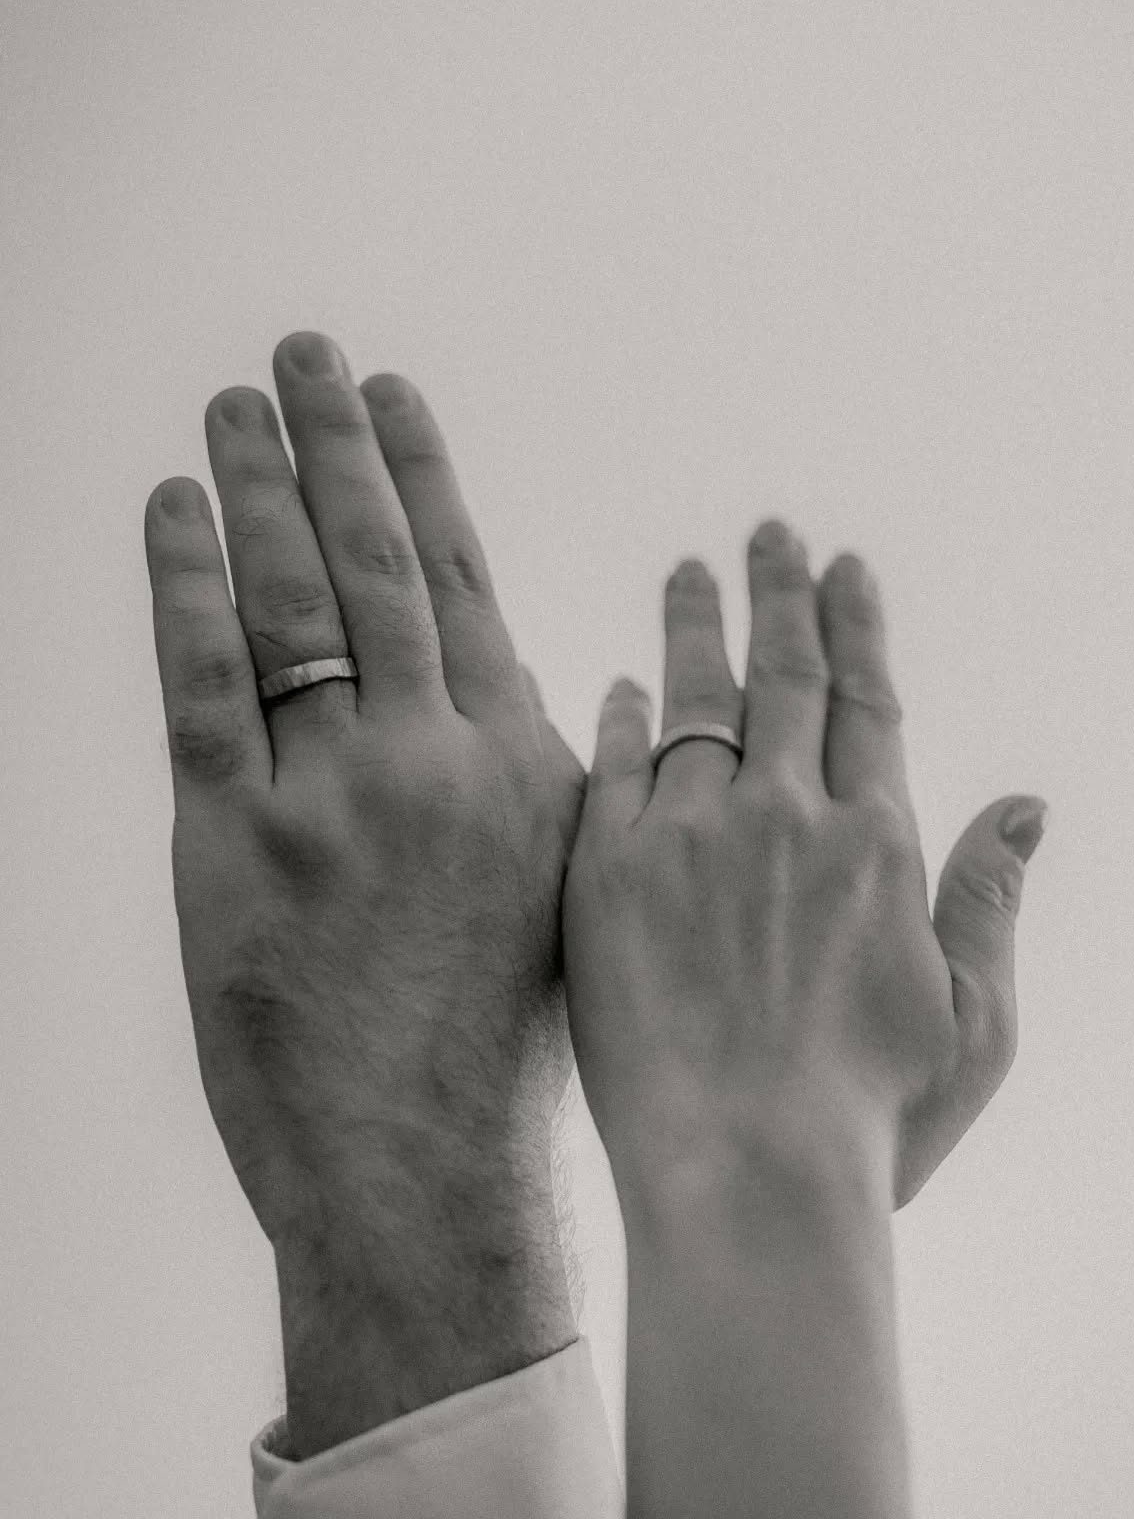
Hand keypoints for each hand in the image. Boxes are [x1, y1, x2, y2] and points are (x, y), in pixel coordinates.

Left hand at [144, 332, 583, 1454]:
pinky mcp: (235, 843)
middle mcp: (432, 752)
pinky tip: (175, 508)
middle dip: (337, 444)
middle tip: (306, 354)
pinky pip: (203, 684)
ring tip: (237, 402)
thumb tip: (564, 696)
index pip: (459, 581)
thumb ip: (560, 780)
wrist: (427, 1164)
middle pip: (375, 561)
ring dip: (260, 483)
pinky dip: (187, 585)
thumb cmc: (517, 1045)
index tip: (392, 399)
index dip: (417, 479)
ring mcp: (332, 793)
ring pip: (293, 599)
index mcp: (520, 758)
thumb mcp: (574, 888)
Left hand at [560, 518, 1046, 1210]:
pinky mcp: (609, 872)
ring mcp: (691, 837)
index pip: (867, 702)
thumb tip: (1028, 805)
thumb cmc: (872, 1121)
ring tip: (688, 571)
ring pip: (695, 699)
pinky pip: (617, 766)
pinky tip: (622, 683)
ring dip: (696, 628)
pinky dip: (623, 716)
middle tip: (768, 532)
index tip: (846, 569)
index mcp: (877, 843)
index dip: (856, 628)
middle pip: (783, 676)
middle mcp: (786, 816)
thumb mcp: (974, 1019)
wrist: (749, 1177)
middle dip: (780, 594)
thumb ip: (990, 898)